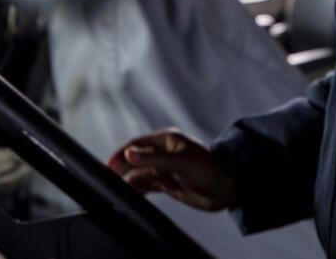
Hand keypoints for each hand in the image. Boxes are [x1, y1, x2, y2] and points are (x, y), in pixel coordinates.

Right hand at [106, 128, 236, 211]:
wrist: (228, 188)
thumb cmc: (209, 170)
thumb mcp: (180, 163)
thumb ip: (153, 159)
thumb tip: (128, 154)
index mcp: (167, 140)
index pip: (136, 144)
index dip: (121, 154)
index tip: (107, 166)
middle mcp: (164, 153)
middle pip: (135, 159)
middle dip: (121, 169)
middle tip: (107, 181)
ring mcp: (165, 168)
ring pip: (139, 174)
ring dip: (128, 181)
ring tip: (116, 191)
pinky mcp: (168, 183)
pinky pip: (146, 186)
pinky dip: (137, 190)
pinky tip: (130, 196)